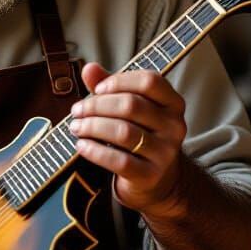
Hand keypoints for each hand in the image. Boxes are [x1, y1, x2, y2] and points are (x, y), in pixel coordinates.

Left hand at [69, 62, 186, 214]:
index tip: (97, 88)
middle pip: (131, 105)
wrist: (157, 181)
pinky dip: (95, 151)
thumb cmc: (140, 136)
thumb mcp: (131, 109)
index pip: (149, 81)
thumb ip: (111, 87)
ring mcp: (165, 152)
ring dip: (92, 127)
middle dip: (97, 105)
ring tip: (75, 127)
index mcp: (173, 103)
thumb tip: (89, 68)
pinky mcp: (150, 175)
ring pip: (123, 132)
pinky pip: (119, 161)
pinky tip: (82, 146)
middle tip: (77, 110)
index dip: (119, 81)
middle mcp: (175, 126)